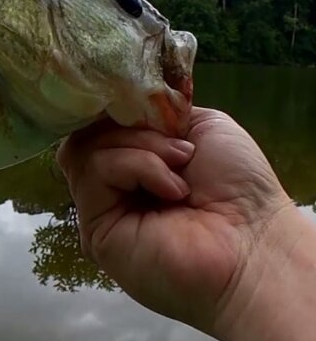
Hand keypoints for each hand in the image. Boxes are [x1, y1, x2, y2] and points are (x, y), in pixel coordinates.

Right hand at [58, 107, 315, 340]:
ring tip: (180, 166)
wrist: (254, 241)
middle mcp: (113, 184)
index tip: (139, 99)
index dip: (113, 105)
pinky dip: (136, 166)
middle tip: (177, 145)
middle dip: (130, 125)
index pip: (98, 122)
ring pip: (85, 148)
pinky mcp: (94, 227)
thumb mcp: (200, 124)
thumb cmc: (239, 186)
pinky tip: (172, 189)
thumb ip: (151, 112)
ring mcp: (100, 206)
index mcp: (134, 159)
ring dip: (140, 147)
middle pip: (86, 132)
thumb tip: (116, 105)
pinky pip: (94, 172)